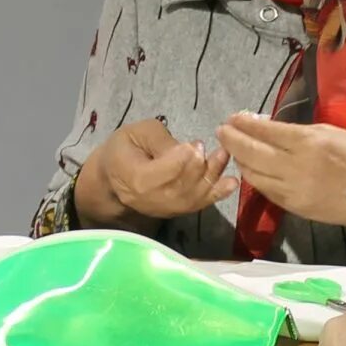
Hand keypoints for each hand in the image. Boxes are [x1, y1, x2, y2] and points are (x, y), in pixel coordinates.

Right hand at [75, 118, 235, 226]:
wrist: (114, 177)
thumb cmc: (125, 148)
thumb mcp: (137, 133)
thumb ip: (161, 141)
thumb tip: (189, 151)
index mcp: (133, 178)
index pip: (162, 174)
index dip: (182, 160)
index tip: (195, 143)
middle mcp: (149, 200)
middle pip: (180, 188)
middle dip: (200, 168)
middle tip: (213, 148)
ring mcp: (163, 210)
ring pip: (192, 197)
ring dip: (212, 177)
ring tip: (224, 156)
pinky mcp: (175, 212)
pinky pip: (197, 205)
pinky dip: (216, 194)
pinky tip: (231, 183)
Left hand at [215, 114, 345, 240]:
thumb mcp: (335, 134)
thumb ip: (302, 133)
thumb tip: (274, 131)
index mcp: (308, 142)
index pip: (266, 130)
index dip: (246, 123)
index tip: (234, 117)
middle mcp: (295, 165)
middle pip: (253, 151)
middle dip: (233, 139)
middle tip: (222, 130)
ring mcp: (293, 189)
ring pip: (254, 173)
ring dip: (240, 159)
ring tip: (232, 149)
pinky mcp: (295, 207)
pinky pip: (266, 191)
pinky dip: (254, 178)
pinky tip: (249, 170)